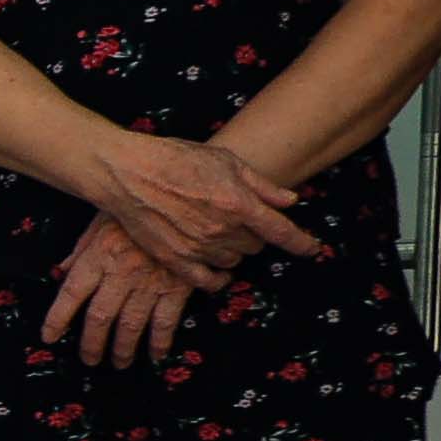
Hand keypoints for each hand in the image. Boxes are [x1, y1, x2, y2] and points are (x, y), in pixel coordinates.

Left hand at [40, 217, 198, 367]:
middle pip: (99, 317)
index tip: (49, 336)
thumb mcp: (103, 218)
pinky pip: (166, 322)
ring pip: (130, 325)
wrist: (186, 199)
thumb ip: (82, 248)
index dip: (57, 318)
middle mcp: (121, 273)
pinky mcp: (178, 287)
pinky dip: (160, 342)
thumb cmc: (140, 205)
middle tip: (89, 360)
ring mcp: (150, 282)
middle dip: (92, 343)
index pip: (70, 293)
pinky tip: (156, 355)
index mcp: (99, 255)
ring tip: (119, 363)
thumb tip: (60, 271)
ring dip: (123, 349)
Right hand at [84, 126, 327, 285]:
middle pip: (256, 246)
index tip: (312, 249)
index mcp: (238, 202)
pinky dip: (217, 277)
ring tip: (215, 232)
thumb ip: (261, 185)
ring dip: (232, 250)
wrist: (128, 172)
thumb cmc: (176, 159)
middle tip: (236, 218)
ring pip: (233, 261)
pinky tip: (216, 268)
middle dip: (253, 234)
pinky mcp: (176, 261)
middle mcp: (222, 229)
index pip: (282, 232)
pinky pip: (208, 281)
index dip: (302, 243)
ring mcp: (198, 248)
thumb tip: (290, 201)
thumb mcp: (225, 161)